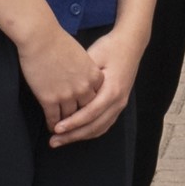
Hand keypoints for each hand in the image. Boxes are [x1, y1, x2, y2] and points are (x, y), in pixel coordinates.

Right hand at [14, 24, 101, 131]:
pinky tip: (51, 127)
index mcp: (94, 76)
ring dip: (66, 125)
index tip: (87, 112)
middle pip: (85, 110)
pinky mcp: (49, 99)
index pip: (96, 97)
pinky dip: (53, 124)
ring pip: (69, 117)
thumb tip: (83, 77)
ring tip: (62, 131)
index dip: (90, 106)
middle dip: (80, 119)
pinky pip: (53, 117)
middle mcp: (84, 88)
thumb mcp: (81, 55)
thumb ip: (86, 69)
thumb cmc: (58, 41)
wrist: (41, 37)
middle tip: (76, 128)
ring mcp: (67, 95)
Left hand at [52, 26, 145, 145]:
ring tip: (61, 140)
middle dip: (73, 135)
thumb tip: (63, 92)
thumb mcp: (93, 57)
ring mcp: (120, 104)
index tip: (56, 128)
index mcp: (112, 90)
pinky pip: (104, 124)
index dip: (73, 123)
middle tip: (53, 141)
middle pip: (95, 126)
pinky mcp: (118, 104)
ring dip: (80, 136)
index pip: (91, 113)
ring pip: (100, 128)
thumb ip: (81, 76)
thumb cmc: (110, 48)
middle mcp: (118, 100)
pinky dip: (89, 132)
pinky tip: (76, 134)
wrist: (131, 44)